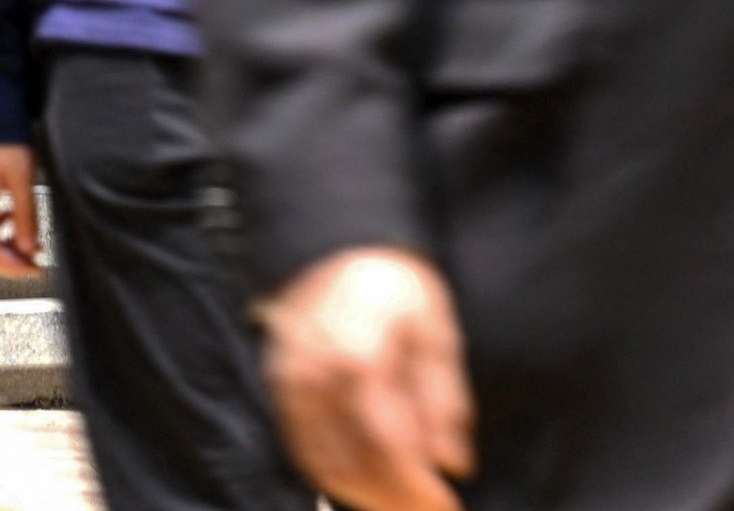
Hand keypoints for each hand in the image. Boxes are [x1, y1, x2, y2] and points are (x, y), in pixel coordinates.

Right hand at [263, 247, 474, 510]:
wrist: (339, 248)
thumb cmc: (393, 287)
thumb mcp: (436, 332)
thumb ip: (445, 399)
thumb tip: (453, 461)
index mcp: (360, 359)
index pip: (388, 445)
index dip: (417, 486)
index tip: (446, 506)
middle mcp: (318, 376)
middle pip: (355, 464)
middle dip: (394, 499)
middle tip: (428, 509)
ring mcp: (292, 384)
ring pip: (325, 464)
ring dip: (365, 494)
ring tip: (400, 503)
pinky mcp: (280, 388)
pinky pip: (303, 447)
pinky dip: (334, 476)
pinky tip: (363, 486)